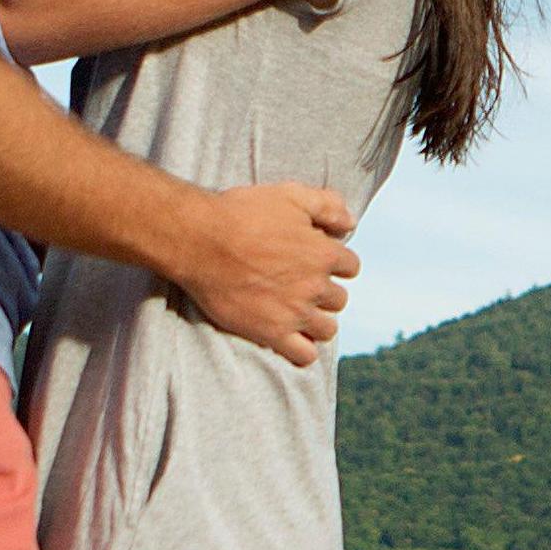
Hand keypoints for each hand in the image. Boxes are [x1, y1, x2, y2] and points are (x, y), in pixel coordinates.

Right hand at [172, 179, 358, 368]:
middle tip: (300, 284)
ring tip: (297, 312)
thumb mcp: (289, 194)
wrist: (199, 240)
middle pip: (339, 299)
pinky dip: (303, 349)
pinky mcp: (271, 333)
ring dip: (317, 321)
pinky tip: (290, 337)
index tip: (315, 259)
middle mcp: (314, 286)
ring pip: (327, 329)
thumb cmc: (241, 213)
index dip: (334, 261)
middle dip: (324, 291)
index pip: (350, 266)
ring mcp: (295, 312)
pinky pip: (304, 355)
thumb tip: (350, 223)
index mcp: (322, 253)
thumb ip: (327, 205)